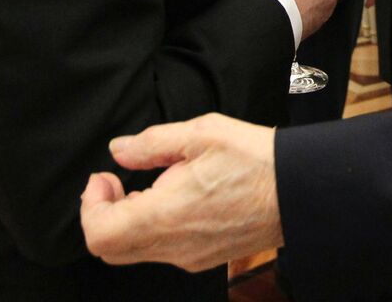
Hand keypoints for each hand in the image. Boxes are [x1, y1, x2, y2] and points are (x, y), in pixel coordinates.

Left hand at [81, 113, 279, 271]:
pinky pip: (162, 251)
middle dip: (104, 213)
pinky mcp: (205, 258)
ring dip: (130, 220)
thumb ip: (152, 143)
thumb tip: (119, 150)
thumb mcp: (203, 132)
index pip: (100, 233)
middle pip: (110, 249)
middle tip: (121, 180)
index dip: (91, 205)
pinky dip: (154, 228)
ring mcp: (189, 256)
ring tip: (156, 183)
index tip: (106, 176)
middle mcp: (173, 246)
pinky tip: (178, 197)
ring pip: (135, 252)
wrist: (300, 189)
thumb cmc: (256, 158)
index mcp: (166, 215)